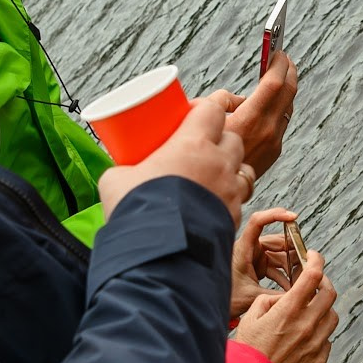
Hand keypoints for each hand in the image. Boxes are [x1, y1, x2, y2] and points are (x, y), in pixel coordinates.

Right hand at [96, 97, 249, 221]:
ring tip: (213, 177)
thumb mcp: (116, 180)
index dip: (205, 109)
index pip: (213, 110)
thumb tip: (120, 173)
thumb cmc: (135, 210)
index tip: (192, 115)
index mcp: (193, 144)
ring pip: (245, 170)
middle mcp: (219, 164)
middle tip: (202, 148)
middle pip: (234, 138)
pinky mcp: (234, 217)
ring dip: (232, 169)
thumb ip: (124, 169)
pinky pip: (239, 201)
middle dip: (221, 139)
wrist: (158, 253)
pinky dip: (230, 199)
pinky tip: (213, 205)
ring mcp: (230, 191)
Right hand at [206, 48, 298, 182]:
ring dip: (284, 89)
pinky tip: (269, 102)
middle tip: (283, 57)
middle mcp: (267, 131)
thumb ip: (220, 101)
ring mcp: (273, 143)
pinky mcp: (273, 153)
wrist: (210, 193)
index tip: (278, 51)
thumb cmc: (200, 155)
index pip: (275, 83)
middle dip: (288, 71)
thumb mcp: (201, 120)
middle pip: (289, 92)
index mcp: (250, 120)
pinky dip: (278, 107)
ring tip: (277, 75)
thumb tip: (237, 98)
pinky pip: (280, 122)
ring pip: (286, 107)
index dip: (279, 63)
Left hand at [230, 207, 300, 317]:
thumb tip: (296, 296)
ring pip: (279, 255)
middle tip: (307, 262)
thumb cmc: (225, 297)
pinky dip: (284, 274)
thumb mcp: (252, 297)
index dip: (276, 215)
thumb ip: (275, 296)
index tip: (293, 217)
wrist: (212, 305)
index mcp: (243, 249)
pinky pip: (275, 266)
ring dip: (291, 266)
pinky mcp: (256, 266)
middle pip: (276, 241)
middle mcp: (249, 249)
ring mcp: (253, 257)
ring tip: (301, 277)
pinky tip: (291, 286)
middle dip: (293, 251)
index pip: (258, 222)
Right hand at [232, 252, 337, 362]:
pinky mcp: (319, 360)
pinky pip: (327, 339)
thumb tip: (284, 297)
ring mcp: (316, 343)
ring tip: (311, 311)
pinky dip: (320, 333)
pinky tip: (305, 336)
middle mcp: (307, 324)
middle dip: (324, 282)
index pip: (313, 275)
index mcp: (289, 309)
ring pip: (332, 316)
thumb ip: (270, 300)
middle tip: (316, 282)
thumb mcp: (251, 316)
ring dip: (324, 309)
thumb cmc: (248, 351)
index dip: (316, 260)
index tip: (314, 256)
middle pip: (330, 293)